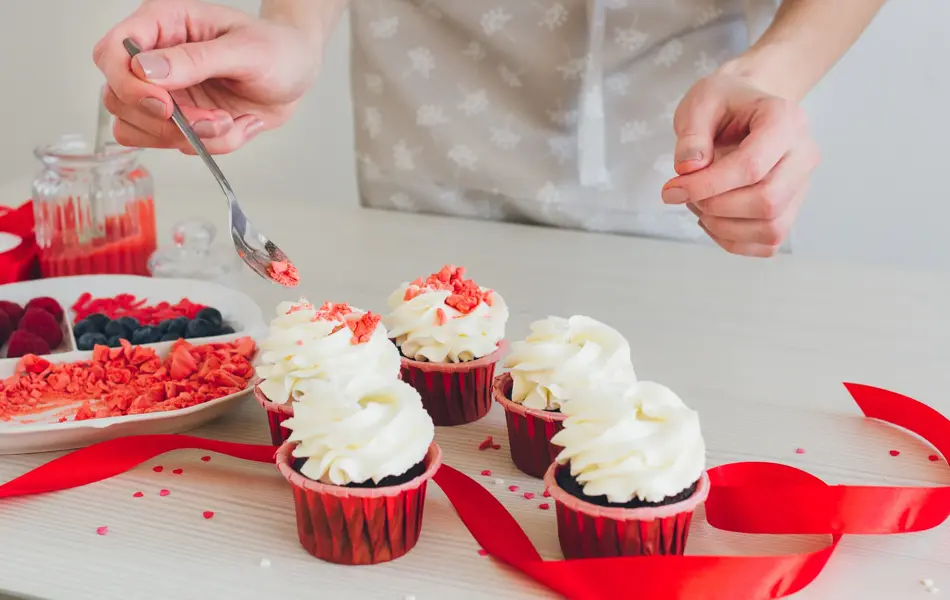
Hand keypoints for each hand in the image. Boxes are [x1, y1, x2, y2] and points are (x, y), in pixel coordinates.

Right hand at [93, 0, 321, 153]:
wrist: (297, 72)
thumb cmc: (276, 49)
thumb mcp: (246, 50)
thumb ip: (196, 59)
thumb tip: (145, 70)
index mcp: (163, 24)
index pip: (111, 54)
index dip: (128, 85)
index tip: (165, 105)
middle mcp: (155, 59)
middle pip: (118, 98)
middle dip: (168, 122)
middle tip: (215, 118)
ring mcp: (164, 92)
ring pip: (140, 129)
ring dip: (189, 137)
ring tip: (229, 120)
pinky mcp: (180, 119)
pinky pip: (174, 145)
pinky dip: (208, 146)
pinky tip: (235, 125)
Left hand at [663, 72, 819, 256]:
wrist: (746, 107)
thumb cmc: (724, 103)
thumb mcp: (700, 103)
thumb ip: (691, 134)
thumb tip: (689, 169)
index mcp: (784, 120)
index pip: (752, 166)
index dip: (708, 185)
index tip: (673, 188)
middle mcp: (803, 154)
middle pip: (768, 201)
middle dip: (716, 207)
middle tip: (684, 196)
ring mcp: (801, 185)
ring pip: (771, 228)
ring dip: (723, 227)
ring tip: (698, 204)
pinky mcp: (791, 208)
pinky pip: (768, 243)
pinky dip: (734, 241)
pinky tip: (713, 219)